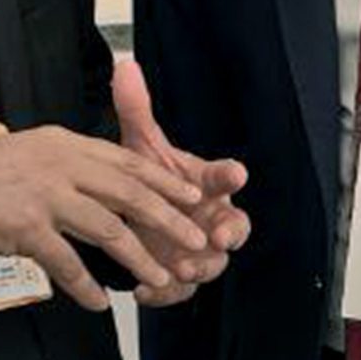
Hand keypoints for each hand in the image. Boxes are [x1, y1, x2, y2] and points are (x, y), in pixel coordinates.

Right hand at [0, 124, 208, 310]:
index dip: (164, 180)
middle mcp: (60, 166)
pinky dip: (86, 287)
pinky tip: (99, 303)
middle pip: (130, 193)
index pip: (127, 161)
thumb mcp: (28, 152)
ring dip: (139, 258)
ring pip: (109, 229)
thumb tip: (99, 176)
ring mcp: (44, 197)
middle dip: (169, 218)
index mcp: (64, 144)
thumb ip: (66, 162)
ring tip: (161, 278)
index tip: (193, 196)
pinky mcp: (25, 228)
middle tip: (196, 239)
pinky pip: (67, 263)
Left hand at [111, 58, 250, 307]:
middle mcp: (210, 216)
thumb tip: (125, 66)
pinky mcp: (182, 274)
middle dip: (231, 231)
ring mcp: (199, 248)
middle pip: (235, 225)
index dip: (230, 174)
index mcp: (206, 183)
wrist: (133, 214)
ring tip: (185, 268)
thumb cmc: (149, 180)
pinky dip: (165, 293)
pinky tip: (146, 290)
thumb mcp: (139, 146)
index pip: (224, 175)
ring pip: (213, 262)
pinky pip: (181, 291)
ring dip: (202, 266)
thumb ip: (136, 110)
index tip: (234, 171)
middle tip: (220, 234)